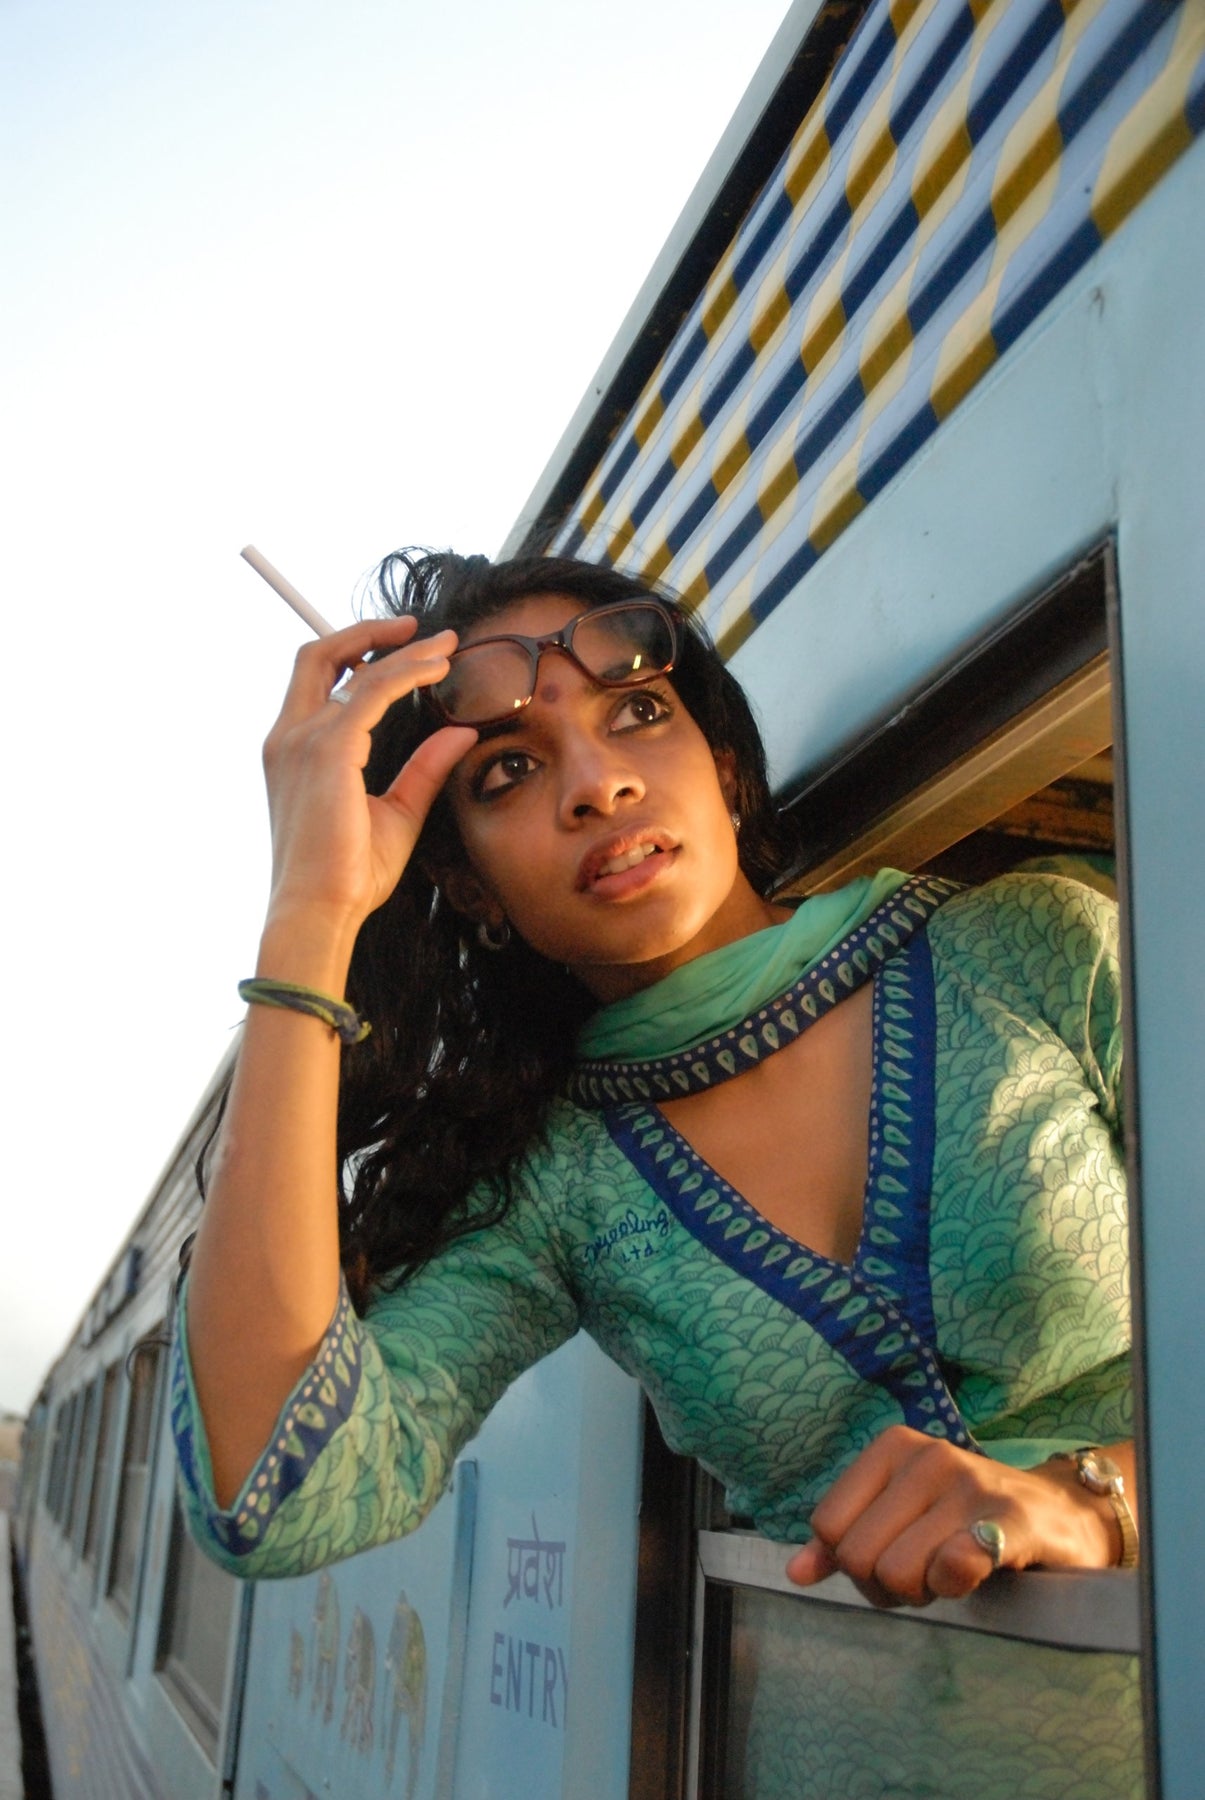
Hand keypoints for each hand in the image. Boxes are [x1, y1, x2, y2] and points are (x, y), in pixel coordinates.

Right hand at [261, 615, 476, 936]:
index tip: (403, 646)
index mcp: (293, 750)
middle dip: (368, 631)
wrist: (319, 909)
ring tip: (444, 647)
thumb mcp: (397, 813)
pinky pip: (371, 692)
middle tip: (420, 628)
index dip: (356, 654)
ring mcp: (302, 740)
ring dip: (403, 652)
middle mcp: (289, 737)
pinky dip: (406, 674)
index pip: (317, 681)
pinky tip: (437, 671)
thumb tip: (460, 733)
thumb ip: (424, 769)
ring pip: (356, 671)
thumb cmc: (349, 874)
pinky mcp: (326, 749)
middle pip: (318, 655)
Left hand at [785, 1425, 1125, 1607]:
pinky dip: (956, 1582)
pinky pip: (957, 1563)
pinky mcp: (1012, 1522)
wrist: (1059, 1516)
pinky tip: (975, 1574)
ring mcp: (972, 1486)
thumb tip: (796, 1573)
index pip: (829, 1526)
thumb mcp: (899, 1514)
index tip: (890, 1557)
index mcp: (892, 1446)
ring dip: (924, 1593)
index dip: (852, 1563)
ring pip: (900, 1572)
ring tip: (952, 1573)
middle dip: (886, 1585)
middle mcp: (929, 1456)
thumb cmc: (965, 1519)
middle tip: (925, 1574)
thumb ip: (844, 1540)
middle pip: (860, 1556)